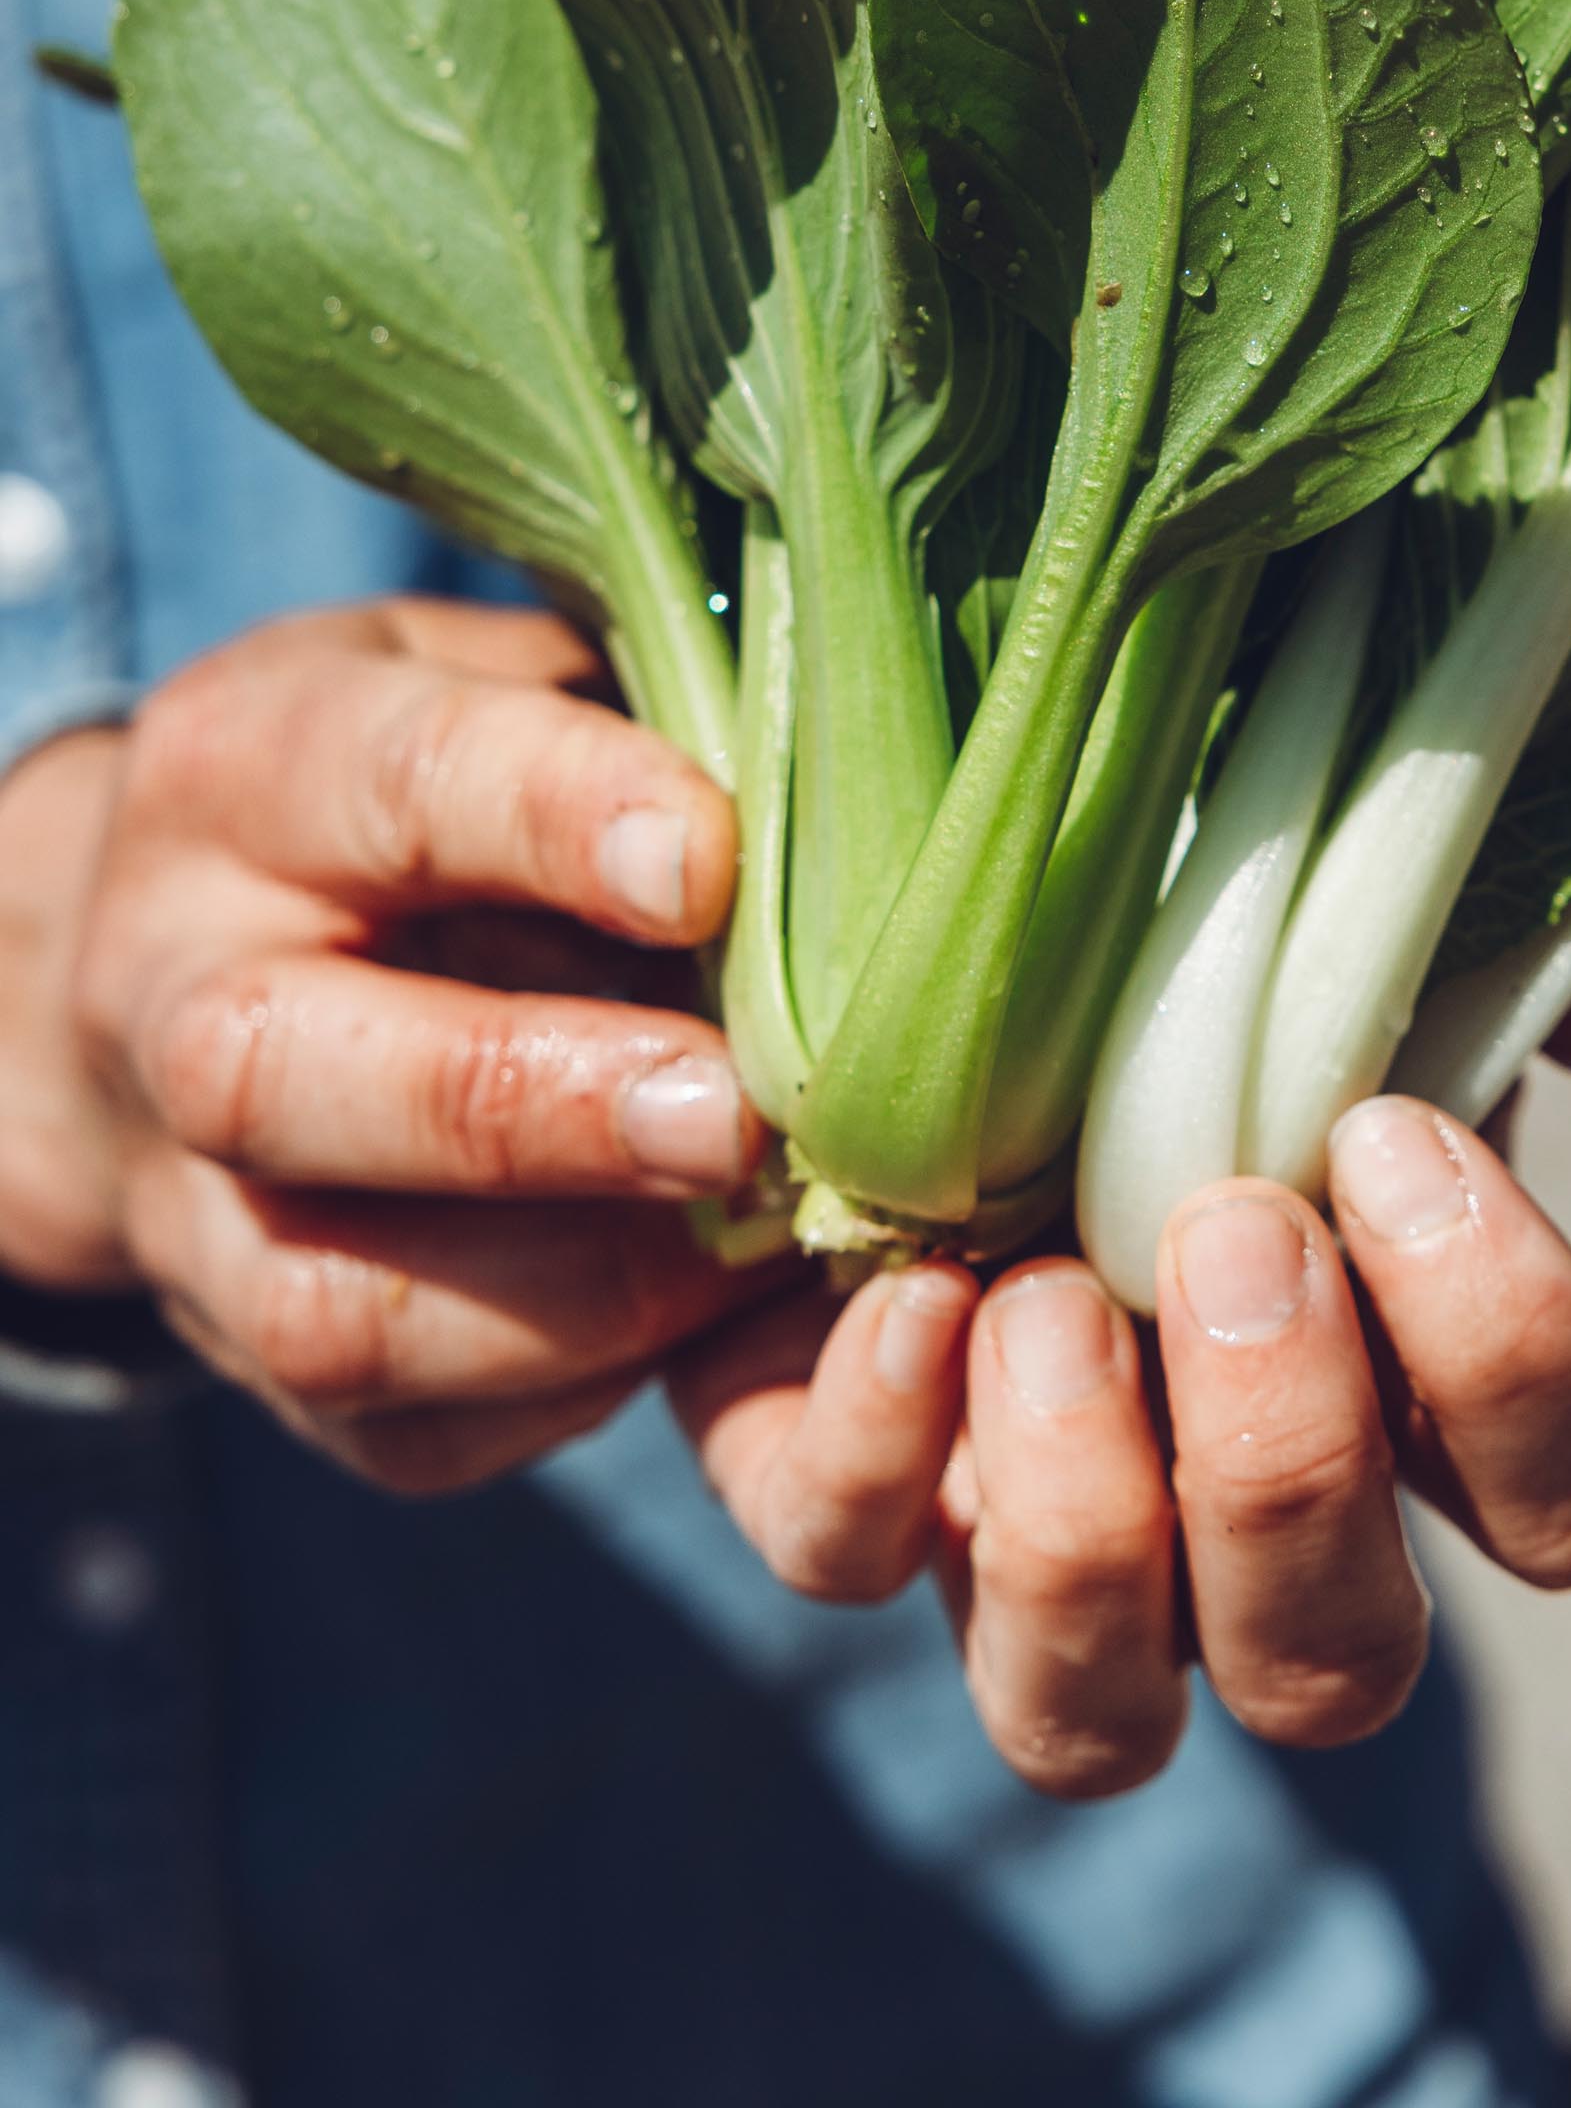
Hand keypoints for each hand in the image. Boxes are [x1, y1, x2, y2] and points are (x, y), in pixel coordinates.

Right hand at [0, 600, 773, 1489]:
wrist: (203, 972)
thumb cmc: (432, 789)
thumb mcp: (504, 680)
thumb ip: (639, 710)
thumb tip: (867, 768)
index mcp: (241, 772)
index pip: (385, 780)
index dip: (552, 818)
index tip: (712, 862)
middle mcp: (165, 993)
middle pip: (278, 1071)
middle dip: (520, 1103)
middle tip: (737, 1118)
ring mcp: (189, 1205)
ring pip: (328, 1301)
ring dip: (574, 1295)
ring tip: (763, 1241)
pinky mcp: (260, 1364)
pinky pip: (411, 1427)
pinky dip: (581, 1391)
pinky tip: (716, 1317)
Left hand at [673, 848, 1570, 1800]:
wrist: (944, 906)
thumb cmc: (1228, 921)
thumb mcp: (1411, 886)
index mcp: (1420, 1388)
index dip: (1516, 1363)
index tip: (1397, 1138)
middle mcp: (1236, 1521)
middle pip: (1335, 1664)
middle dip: (1291, 1461)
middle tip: (1225, 1225)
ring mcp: (1031, 1544)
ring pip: (1094, 1722)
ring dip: (1086, 1531)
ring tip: (1044, 1297)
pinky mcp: (844, 1489)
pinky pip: (851, 1565)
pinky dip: (879, 1456)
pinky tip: (898, 1292)